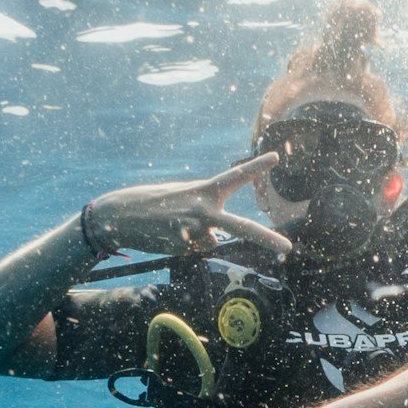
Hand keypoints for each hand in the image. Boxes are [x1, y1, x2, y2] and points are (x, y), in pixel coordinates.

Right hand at [85, 152, 292, 257]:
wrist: (119, 214)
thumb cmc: (153, 204)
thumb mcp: (182, 197)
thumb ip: (205, 210)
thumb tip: (216, 237)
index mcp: (204, 190)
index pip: (234, 176)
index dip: (256, 167)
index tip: (276, 157)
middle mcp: (203, 208)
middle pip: (241, 227)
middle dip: (266, 239)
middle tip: (287, 248)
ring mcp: (194, 229)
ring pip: (210, 243)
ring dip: (197, 239)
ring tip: (174, 228)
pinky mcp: (182, 246)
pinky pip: (193, 251)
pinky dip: (183, 247)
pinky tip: (167, 237)